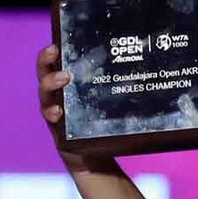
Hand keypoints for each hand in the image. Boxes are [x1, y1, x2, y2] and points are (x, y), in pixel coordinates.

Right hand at [36, 43, 113, 174]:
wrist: (97, 155)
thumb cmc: (104, 123)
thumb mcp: (112, 100)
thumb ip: (122, 85)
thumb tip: (153, 64)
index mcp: (68, 85)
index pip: (56, 64)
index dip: (51, 53)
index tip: (56, 43)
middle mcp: (57, 96)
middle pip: (44, 75)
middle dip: (46, 61)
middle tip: (55, 52)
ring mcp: (55, 112)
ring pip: (45, 95)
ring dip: (50, 84)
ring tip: (63, 78)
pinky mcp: (57, 129)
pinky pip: (50, 119)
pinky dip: (52, 113)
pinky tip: (58, 111)